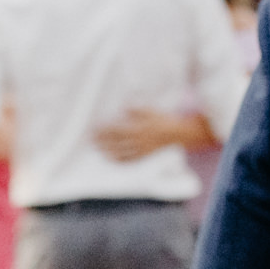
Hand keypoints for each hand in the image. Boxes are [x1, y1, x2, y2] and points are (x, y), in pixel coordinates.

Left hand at [94, 108, 217, 162]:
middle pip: (116, 141)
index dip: (104, 129)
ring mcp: (142, 150)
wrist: (179, 134)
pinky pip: (129, 160)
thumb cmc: (163, 120)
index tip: (94, 128)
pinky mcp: (144, 156)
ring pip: (120, 151)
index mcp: (139, 128)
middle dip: (102, 140)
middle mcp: (139, 140)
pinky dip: (118, 160)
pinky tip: (108, 158)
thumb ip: (136, 110)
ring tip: (96, 148)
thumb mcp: (151, 110)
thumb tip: (123, 108)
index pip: (117, 129)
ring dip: (106, 150)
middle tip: (90, 139)